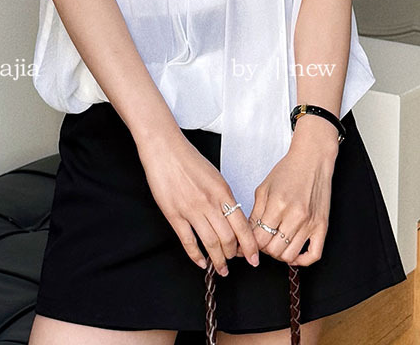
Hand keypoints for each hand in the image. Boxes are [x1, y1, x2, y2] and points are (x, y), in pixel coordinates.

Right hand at [135, 130, 260, 276]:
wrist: (165, 149)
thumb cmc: (190, 159)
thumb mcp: (215, 176)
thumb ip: (224, 197)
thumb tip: (233, 219)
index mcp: (222, 191)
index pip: (242, 226)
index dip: (250, 246)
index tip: (254, 258)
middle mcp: (209, 202)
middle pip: (228, 238)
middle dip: (234, 255)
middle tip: (235, 261)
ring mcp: (191, 210)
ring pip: (210, 243)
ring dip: (218, 260)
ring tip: (222, 269)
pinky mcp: (174, 215)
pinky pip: (188, 241)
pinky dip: (196, 256)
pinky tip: (202, 262)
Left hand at [240, 118, 338, 266]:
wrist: (312, 159)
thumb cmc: (288, 171)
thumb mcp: (264, 188)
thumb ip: (255, 214)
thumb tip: (247, 236)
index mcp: (277, 204)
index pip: (259, 239)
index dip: (250, 244)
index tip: (249, 242)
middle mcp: (295, 215)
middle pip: (273, 250)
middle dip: (264, 248)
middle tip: (263, 241)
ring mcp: (310, 223)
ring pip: (290, 256)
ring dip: (280, 254)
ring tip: (276, 244)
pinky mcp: (322, 226)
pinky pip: (314, 255)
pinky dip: (302, 260)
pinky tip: (294, 254)